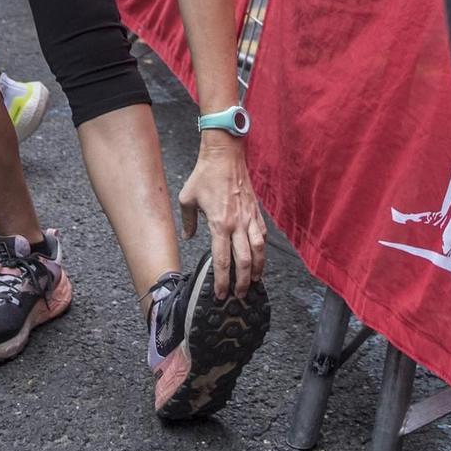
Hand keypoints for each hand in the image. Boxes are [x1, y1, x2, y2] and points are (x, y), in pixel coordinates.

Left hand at [178, 133, 265, 298]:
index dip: (222, 280)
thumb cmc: (205, 175)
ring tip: (255, 281)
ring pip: (259, 251)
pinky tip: (260, 257)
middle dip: (243, 281)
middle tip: (240, 295)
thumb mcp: (187, 198)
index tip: (221, 293)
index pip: (222, 260)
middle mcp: (237, 224)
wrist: (225, 155)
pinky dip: (263, 250)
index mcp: (219, 224)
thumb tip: (188, 236)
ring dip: (258, 269)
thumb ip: (188, 221)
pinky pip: (263, 235)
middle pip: (244, 261)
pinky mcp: (256, 211)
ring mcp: (250, 218)